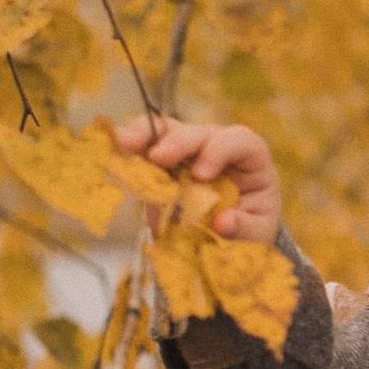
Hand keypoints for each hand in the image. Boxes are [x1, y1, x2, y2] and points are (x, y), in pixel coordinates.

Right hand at [110, 112, 282, 245]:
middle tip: (158, 158)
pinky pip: (144, 148)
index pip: (238, 140)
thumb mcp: (257, 233)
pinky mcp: (162, 163)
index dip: (218, 150)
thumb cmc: (250, 229)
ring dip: (143, 134)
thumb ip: (244, 228)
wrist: (230, 237)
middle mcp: (217, 146)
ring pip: (166, 131)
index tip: (201, 174)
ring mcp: (187, 152)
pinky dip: (128, 150)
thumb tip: (222, 223)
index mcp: (249, 157)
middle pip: (198, 132)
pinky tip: (112, 152)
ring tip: (123, 143)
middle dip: (177, 142)